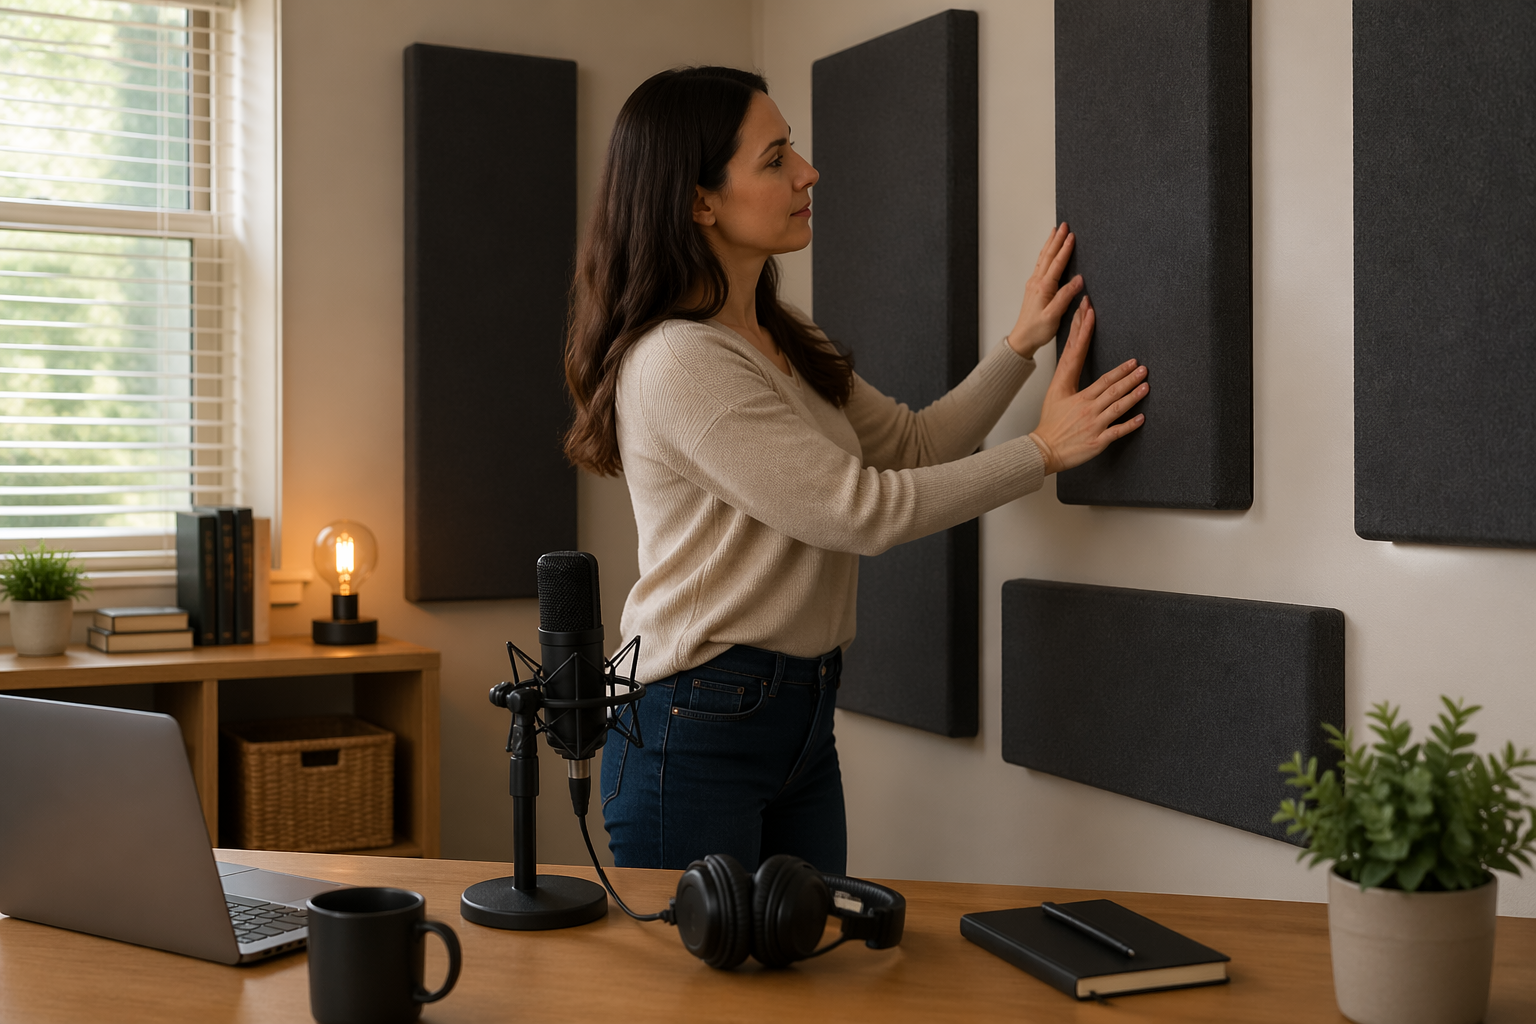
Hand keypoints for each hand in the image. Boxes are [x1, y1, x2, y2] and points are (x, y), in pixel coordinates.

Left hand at [1006, 223, 1083, 358]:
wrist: (1022, 339)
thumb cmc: (1037, 329)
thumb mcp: (1054, 315)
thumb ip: (1065, 296)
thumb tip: (1078, 280)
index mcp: (1043, 287)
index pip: (1057, 263)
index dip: (1065, 249)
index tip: (1072, 235)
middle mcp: (1037, 282)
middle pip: (1048, 256)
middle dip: (1057, 239)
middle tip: (1064, 225)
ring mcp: (1034, 284)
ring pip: (1043, 259)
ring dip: (1050, 244)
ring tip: (1055, 231)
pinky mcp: (1033, 288)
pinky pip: (1040, 265)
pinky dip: (1045, 254)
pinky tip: (1047, 252)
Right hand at [1028, 296, 1147, 473]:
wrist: (1043, 449)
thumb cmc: (1051, 422)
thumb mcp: (1055, 393)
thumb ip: (1068, 374)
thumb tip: (1075, 352)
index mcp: (1079, 396)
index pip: (1101, 377)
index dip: (1117, 367)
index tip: (1131, 359)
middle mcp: (1088, 407)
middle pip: (1113, 389)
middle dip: (1130, 378)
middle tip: (1144, 368)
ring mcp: (1094, 424)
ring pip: (1117, 407)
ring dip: (1133, 396)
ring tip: (1146, 386)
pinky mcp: (1097, 441)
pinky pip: (1117, 432)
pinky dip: (1129, 425)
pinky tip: (1142, 418)